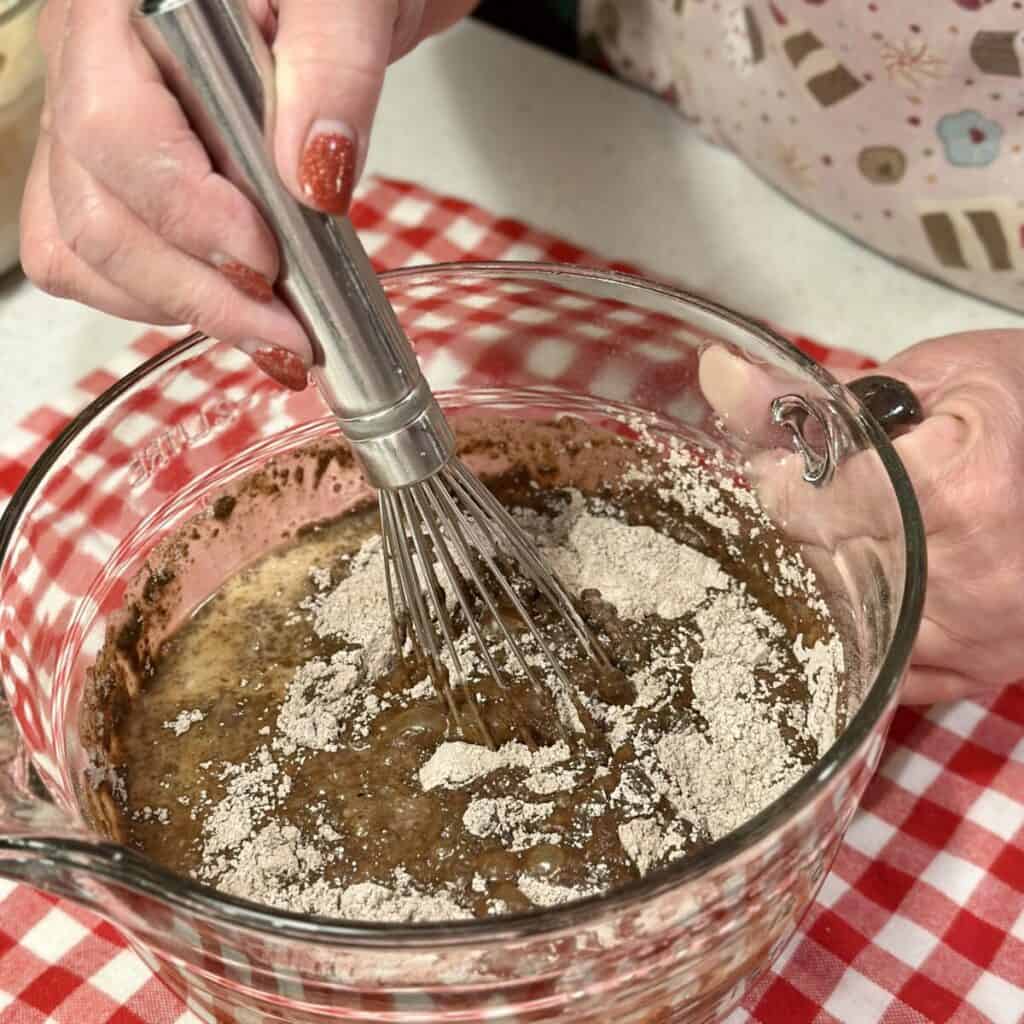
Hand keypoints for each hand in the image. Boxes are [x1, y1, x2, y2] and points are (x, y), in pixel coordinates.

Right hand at [20, 0, 475, 388]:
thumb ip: (333, 65)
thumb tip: (314, 174)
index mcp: (123, 7)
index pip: (114, 130)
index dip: (190, 215)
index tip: (269, 261)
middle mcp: (88, 66)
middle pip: (97, 213)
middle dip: (199, 291)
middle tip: (288, 334)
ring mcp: (93, 123)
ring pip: (88, 250)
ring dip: (183, 308)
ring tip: (272, 333)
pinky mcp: (119, 173)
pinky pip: (99, 259)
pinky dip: (164, 299)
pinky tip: (230, 306)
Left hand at [699, 330, 1023, 705]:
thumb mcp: (935, 373)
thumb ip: (819, 391)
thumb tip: (716, 374)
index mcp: (960, 494)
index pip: (807, 503)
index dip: (780, 479)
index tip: (786, 460)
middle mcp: (969, 582)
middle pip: (816, 565)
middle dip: (796, 528)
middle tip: (817, 493)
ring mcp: (975, 638)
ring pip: (839, 624)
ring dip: (819, 583)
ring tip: (846, 535)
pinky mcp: (976, 671)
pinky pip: (880, 668)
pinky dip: (858, 629)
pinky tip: (862, 589)